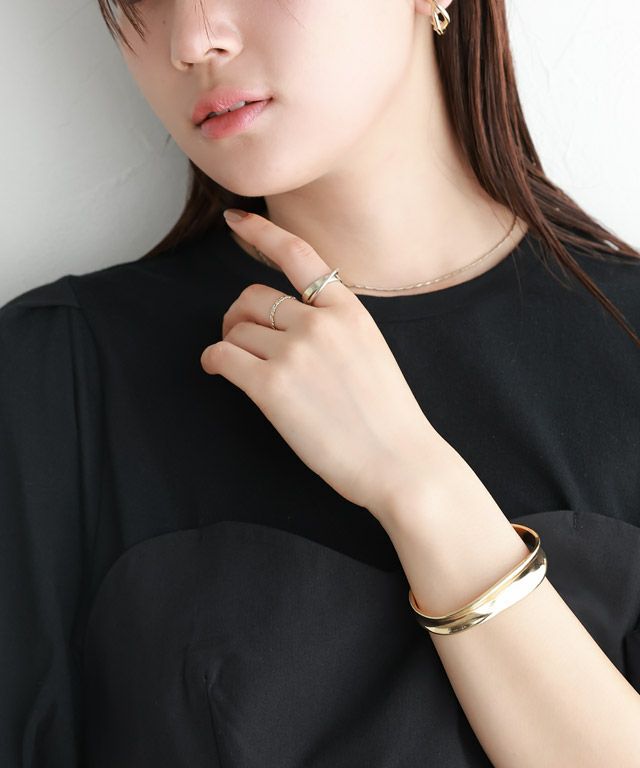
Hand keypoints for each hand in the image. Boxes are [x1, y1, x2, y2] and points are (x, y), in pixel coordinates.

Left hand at [200, 210, 442, 520]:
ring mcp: (295, 352)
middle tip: (239, 337)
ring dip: (229, 343)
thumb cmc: (387, 417)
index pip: (298, 253)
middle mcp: (320, 322)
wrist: (399, 463)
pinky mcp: (271, 386)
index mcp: (349, 309)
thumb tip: (286, 321)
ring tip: (237, 364)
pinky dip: (213, 361)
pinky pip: (222, 356)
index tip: (236, 218)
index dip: (261, 231)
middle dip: (238, 315)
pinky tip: (218, 370)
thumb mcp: (371, 350)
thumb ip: (334, 325)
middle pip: (252, 296)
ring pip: (236, 328)